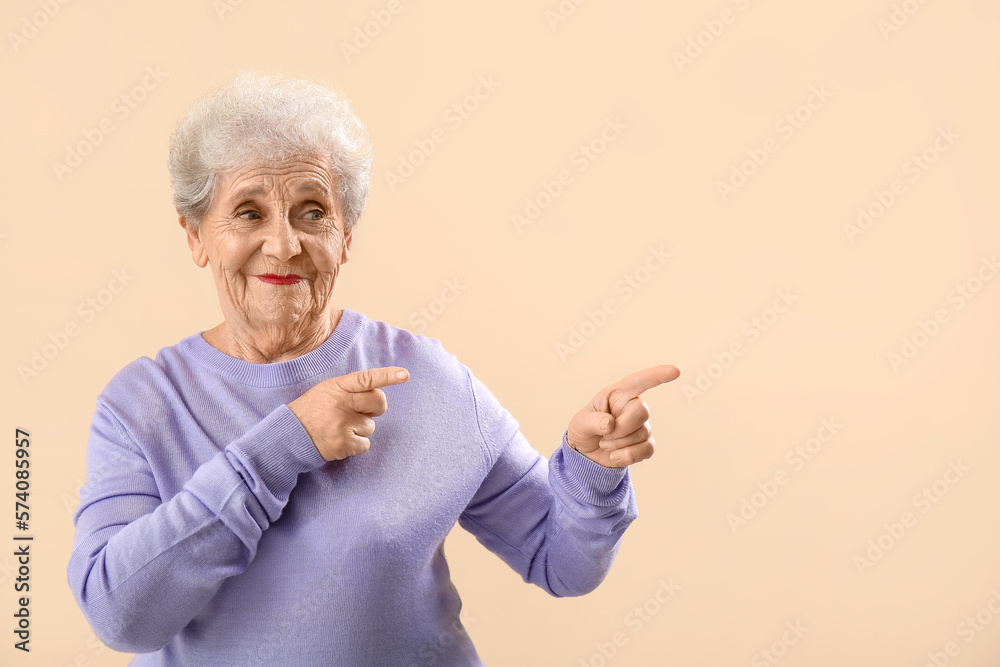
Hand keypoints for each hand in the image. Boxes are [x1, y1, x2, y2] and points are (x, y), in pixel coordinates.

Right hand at [288, 366, 409, 460]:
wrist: (289, 435)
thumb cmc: (312, 411)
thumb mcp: (326, 391)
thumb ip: (350, 390)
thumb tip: (376, 396)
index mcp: (338, 386)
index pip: (367, 378)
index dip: (388, 376)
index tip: (405, 375)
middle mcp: (342, 402)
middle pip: (379, 402)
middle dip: (376, 409)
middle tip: (362, 412)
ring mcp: (343, 423)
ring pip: (371, 426)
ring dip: (360, 429)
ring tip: (340, 428)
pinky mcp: (343, 443)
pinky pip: (365, 444)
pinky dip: (356, 445)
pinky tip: (341, 441)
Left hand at [566, 365, 679, 467]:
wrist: (586, 455)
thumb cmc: (583, 430)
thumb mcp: (580, 424)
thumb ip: (592, 421)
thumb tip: (609, 424)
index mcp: (617, 395)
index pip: (639, 381)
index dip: (657, 375)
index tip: (675, 371)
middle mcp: (632, 407)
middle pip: (642, 411)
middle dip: (621, 428)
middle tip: (604, 435)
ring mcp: (641, 425)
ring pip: (642, 433)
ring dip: (619, 444)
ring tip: (604, 443)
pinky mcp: (644, 444)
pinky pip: (647, 449)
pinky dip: (628, 456)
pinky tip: (614, 456)